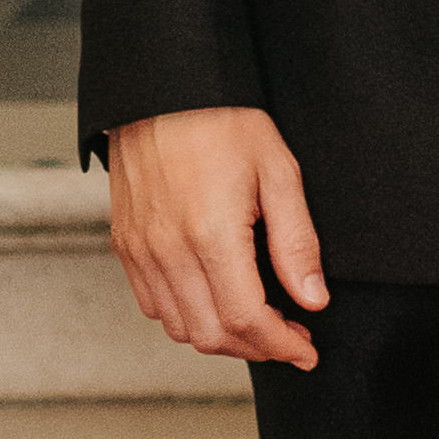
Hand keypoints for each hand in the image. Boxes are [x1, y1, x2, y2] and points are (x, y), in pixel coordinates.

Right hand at [107, 105, 330, 367]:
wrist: (160, 89)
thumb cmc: (221, 120)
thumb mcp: (279, 170)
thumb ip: (296, 241)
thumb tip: (312, 298)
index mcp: (211, 233)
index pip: (245, 319)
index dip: (281, 345)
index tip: (306, 349)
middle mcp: (168, 250)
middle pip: (211, 335)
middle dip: (257, 349)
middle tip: (290, 337)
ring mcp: (141, 250)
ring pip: (180, 328)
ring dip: (222, 337)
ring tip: (257, 321)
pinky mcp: (126, 245)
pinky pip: (154, 305)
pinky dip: (188, 318)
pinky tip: (215, 300)